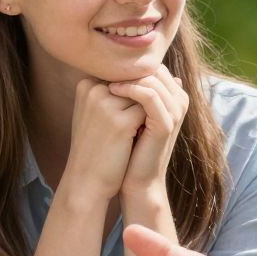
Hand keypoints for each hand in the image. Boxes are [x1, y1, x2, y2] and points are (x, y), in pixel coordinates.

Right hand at [61, 78, 145, 206]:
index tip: (125, 116)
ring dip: (145, 114)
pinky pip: (148, 112)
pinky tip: (135, 139)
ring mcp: (105, 103)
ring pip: (144, 96)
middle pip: (136, 84)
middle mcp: (93, 89)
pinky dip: (147, 124)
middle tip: (127, 127)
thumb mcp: (103, 112)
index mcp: (86, 84)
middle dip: (139, 105)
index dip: (133, 96)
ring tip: (129, 134)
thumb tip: (170, 74)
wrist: (86, 181)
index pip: (126, 77)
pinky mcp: (119, 121)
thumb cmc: (97, 146)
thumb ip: (125, 90)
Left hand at [108, 68, 187, 198]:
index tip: (108, 67)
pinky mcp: (167, 123)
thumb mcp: (132, 114)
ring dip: (127, 78)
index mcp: (173, 95)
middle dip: (130, 68)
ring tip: (106, 82)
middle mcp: (179, 100)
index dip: (131, 64)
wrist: (136, 179)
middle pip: (156, 69)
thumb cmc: (130, 146)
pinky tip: (112, 91)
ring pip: (153, 79)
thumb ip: (133, 92)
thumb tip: (115, 70)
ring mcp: (175, 111)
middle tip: (106, 70)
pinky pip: (150, 96)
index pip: (154, 66)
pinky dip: (131, 90)